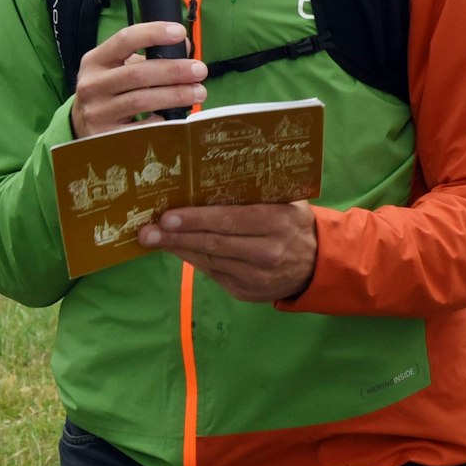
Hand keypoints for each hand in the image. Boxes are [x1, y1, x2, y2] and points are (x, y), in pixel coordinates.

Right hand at [70, 22, 205, 137]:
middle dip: (174, 70)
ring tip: (198, 92)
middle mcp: (92, 85)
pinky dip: (160, 122)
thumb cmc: (110, 92)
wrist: (83, 126)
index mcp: (95, 61)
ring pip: (141, 100)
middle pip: (138, 73)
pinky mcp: (106, 136)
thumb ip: (148, 57)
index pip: (124, 40)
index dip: (153, 33)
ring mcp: (97, 112)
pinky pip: (139, 129)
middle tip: (200, 70)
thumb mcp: (119, 68)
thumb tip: (186, 48)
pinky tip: (176, 118)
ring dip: (175, 95)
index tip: (179, 32)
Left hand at [139, 201, 317, 302]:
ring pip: (209, 260)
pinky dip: (193, 260)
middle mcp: (267, 252)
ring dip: (179, 249)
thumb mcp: (288, 202)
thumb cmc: (296, 224)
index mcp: (277, 223)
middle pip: (214, 243)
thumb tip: (214, 174)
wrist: (318, 265)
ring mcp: (256, 276)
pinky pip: (213, 273)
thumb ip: (259, 192)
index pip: (230, 220)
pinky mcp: (246, 292)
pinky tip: (178, 249)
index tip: (168, 216)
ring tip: (154, 239)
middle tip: (147, 231)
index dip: (197, 219)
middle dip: (177, 237)